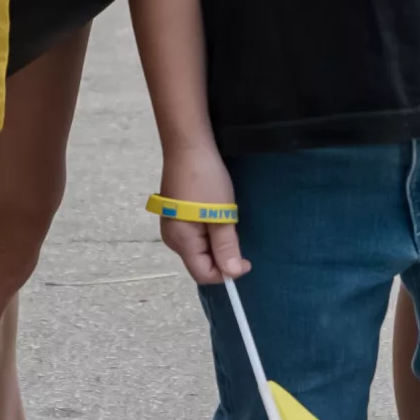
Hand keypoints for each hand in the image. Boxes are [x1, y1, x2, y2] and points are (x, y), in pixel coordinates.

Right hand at [157, 147, 248, 285]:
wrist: (188, 145)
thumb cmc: (205, 180)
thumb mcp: (220, 214)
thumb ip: (225, 246)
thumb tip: (232, 273)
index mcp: (181, 241)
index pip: (203, 274)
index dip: (226, 273)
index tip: (247, 259)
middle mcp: (172, 238)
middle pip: (200, 263)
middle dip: (221, 257)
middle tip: (237, 233)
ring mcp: (172, 226)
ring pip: (199, 249)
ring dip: (216, 243)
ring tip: (227, 221)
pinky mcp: (176, 214)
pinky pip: (195, 235)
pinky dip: (209, 232)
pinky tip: (217, 216)